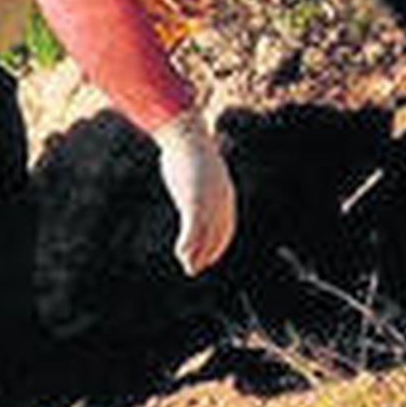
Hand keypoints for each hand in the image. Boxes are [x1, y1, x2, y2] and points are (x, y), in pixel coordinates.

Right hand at [153, 111, 236, 275]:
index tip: (208, 256)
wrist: (188, 137)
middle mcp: (221, 202)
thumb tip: (193, 172)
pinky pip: (192, 230)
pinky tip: (180, 253)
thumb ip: (199, 176)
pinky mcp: (194, 203)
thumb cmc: (191, 148)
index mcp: (225, 194)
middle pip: (216, 236)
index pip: (225, 227)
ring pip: (204, 237)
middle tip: (194, 269)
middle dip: (206, 255)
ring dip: (195, 255)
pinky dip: (187, 244)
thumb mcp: (199, 166)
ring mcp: (208, 203)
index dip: (217, 244)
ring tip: (188, 267)